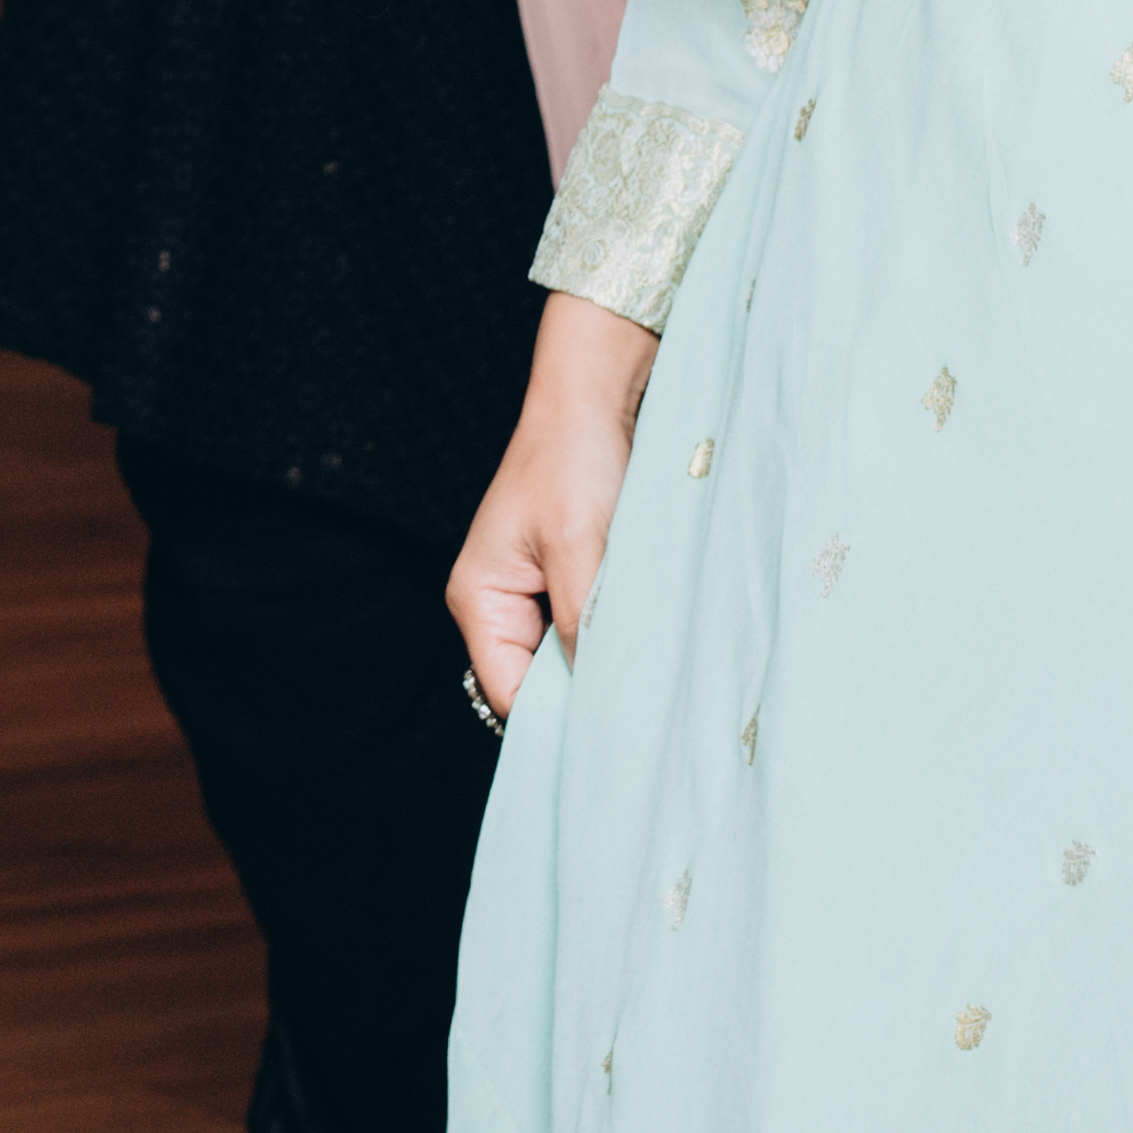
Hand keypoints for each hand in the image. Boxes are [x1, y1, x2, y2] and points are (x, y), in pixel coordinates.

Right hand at [445, 295, 659, 724]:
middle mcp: (500, 602)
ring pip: (572, 656)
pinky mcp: (572, 577)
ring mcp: (537, 591)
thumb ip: (586, 626)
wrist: (597, 393)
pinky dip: (620, 634)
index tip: (619, 740)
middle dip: (588, 692)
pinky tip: (653, 638)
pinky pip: (592, 628)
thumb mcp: (580, 547)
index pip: (511, 694)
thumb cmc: (574, 458)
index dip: (561, 721)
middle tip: (645, 714)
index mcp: (478, 599)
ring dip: (608, 660)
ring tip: (654, 674)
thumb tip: (607, 698)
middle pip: (540, 681)